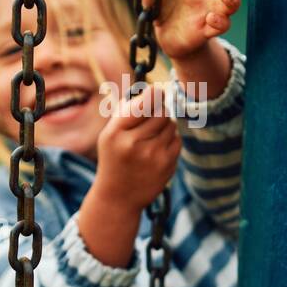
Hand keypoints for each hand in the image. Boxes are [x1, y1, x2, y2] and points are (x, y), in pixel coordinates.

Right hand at [92, 84, 180, 210]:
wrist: (118, 197)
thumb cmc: (114, 158)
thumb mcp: (109, 134)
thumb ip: (127, 110)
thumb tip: (152, 89)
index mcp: (116, 132)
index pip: (147, 100)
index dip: (156, 93)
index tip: (158, 91)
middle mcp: (134, 143)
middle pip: (161, 111)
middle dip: (158, 111)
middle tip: (150, 119)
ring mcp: (153, 155)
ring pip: (171, 124)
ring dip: (164, 126)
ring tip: (150, 138)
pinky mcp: (167, 165)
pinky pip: (177, 139)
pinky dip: (170, 140)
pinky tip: (156, 150)